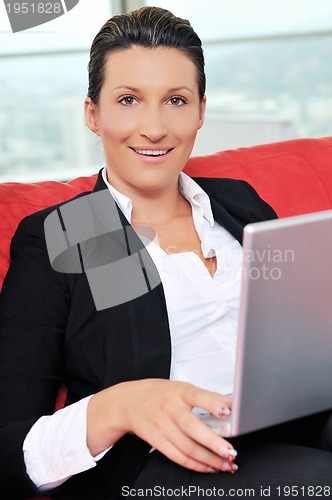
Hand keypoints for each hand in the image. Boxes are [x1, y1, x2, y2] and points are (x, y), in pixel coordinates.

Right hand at [87, 379, 237, 473]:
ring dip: (209, 460)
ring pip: (187, 447)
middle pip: (193, 428)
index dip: (213, 403)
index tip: (227, 412)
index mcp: (180, 391)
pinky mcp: (156, 440)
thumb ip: (204, 397)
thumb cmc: (158, 393)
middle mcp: (170, 407)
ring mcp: (162, 425)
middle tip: (230, 452)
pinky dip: (195, 464)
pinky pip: (177, 456)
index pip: (199, 396)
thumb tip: (231, 406)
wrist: (125, 402)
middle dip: (214, 443)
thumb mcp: (180, 388)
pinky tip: (207, 467)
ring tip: (225, 465)